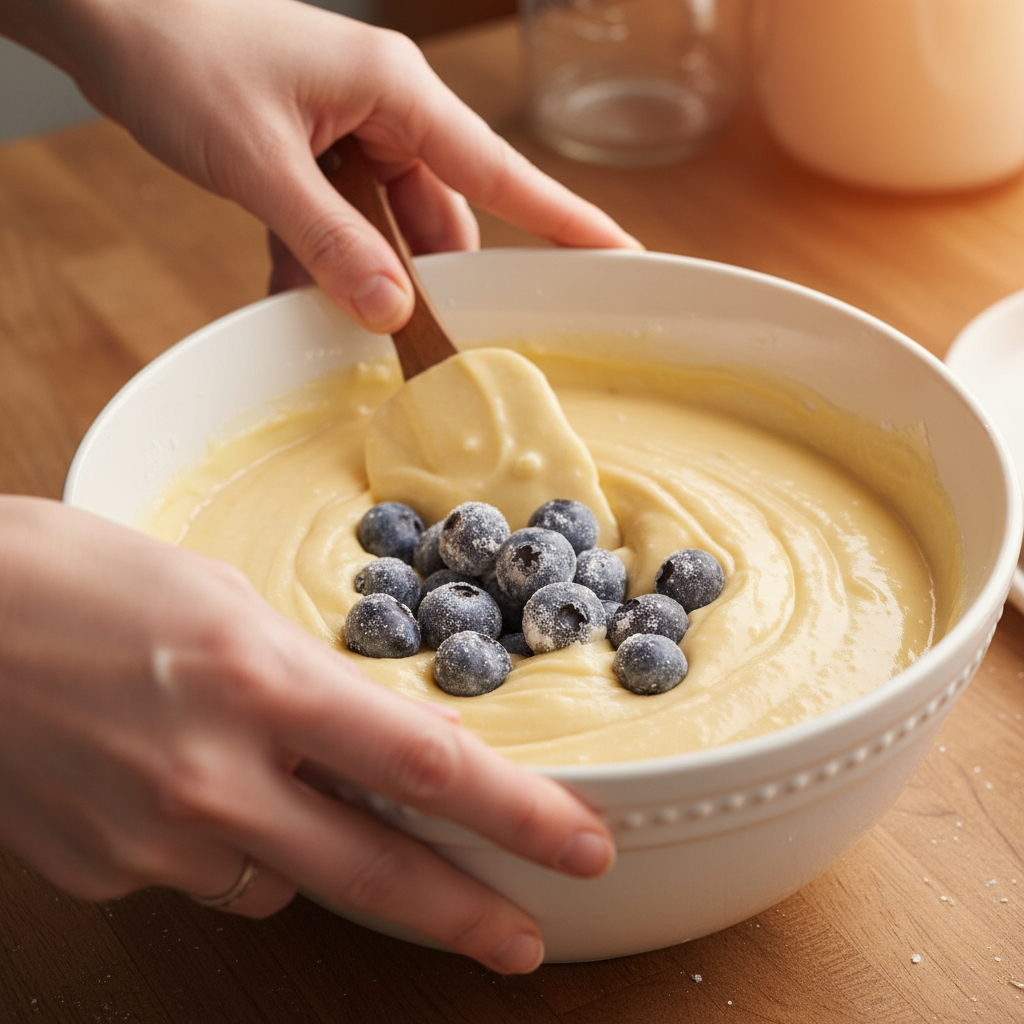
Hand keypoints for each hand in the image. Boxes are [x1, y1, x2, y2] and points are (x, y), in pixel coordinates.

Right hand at [0, 497, 613, 973]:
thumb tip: (382, 741)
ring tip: (277, 789)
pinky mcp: (101, 873)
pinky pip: (202, 876)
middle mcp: (215, 777)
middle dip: (465, 913)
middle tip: (521, 940)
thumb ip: (311, 681)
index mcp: (260, 683)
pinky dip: (223, 845)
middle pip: (379, 870)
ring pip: (282, 881)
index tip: (578, 845)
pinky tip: (187, 789)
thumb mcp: (222, 600)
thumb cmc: (77, 579)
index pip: (426, 767)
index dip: (518, 814)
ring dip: (312, 852)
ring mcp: (152, 839)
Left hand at [14, 0, 638, 332]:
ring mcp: (349, 133)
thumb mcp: (261, 161)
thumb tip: (390, 311)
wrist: (105, 10)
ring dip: (361, 275)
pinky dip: (318, 260)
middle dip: (429, 279)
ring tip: (337, 318)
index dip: (561, 221)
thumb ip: (329, 241)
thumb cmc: (180, 54)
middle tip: (428, 345)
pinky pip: (339, 222)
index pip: (499, 170)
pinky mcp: (314, 153)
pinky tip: (289, 290)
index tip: (617, 258)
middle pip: (439, 217)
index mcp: (397, 94)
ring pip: (386, 228)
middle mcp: (386, 112)